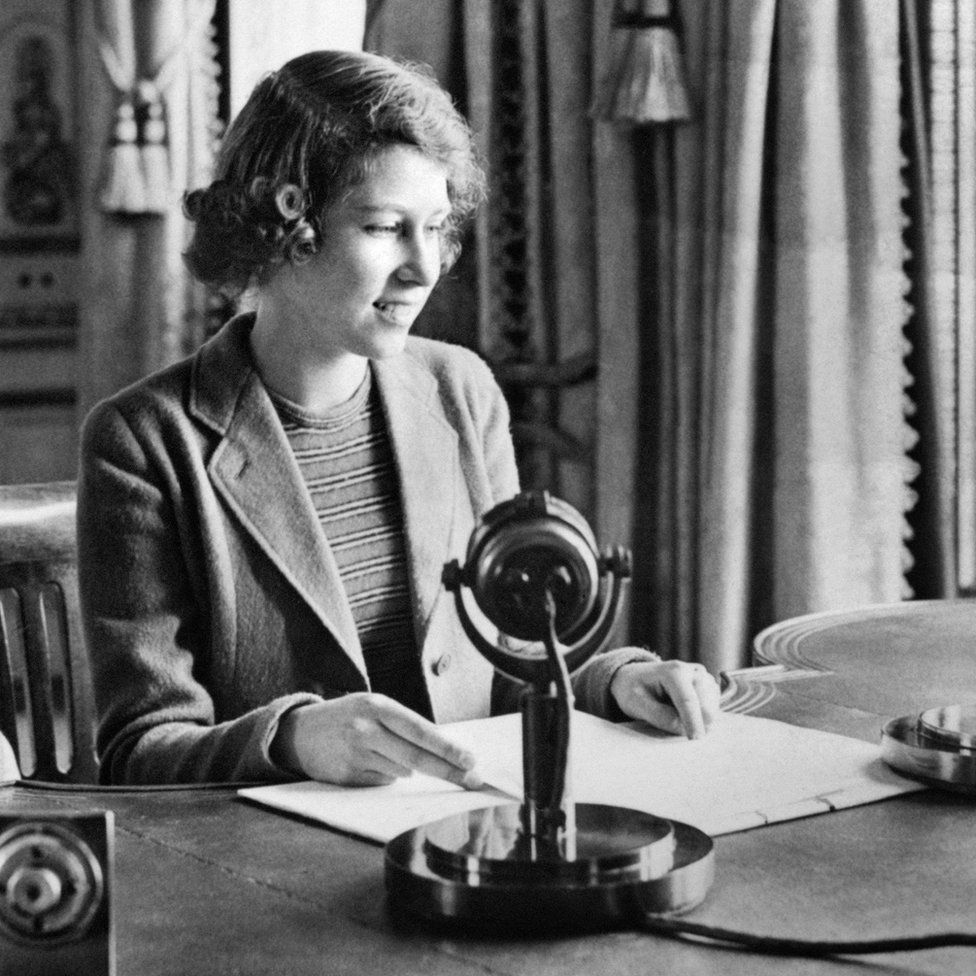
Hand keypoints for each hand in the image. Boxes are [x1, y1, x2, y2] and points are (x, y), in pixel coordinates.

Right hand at [271, 693, 482, 787]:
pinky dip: (386, 777)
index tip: (471, 760)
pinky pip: (382, 783)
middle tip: (473, 780)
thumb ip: (403, 726)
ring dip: (408, 768)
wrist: (299, 732)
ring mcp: (355, 755)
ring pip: (401, 772)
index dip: (447, 748)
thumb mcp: (373, 708)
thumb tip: (444, 751)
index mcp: (377, 706)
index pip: (420, 731)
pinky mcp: (347, 778)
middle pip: (416, 757)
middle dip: (448, 770)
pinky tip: (368, 763)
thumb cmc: (348, 718)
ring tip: (385, 752)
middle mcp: (366, 729)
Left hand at [610, 660, 720, 738]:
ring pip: (713, 708)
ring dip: (699, 719)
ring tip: (674, 714)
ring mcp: (703, 678)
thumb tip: (684, 729)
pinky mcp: (708, 686)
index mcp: (674, 671)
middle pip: (706, 705)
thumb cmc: (634, 689)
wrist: (635, 677)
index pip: (688, 701)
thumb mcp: (636, 703)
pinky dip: (701, 716)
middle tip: (677, 729)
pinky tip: (683, 713)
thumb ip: (660, 716)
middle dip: (697, 722)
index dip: (693, 722)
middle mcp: (693, 671)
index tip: (695, 740)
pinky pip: (713, 708)